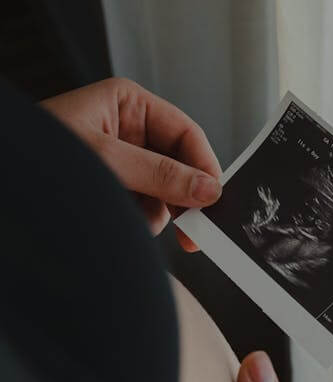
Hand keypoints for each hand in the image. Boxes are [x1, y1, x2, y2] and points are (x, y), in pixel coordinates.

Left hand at [40, 77, 221, 250]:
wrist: (4, 195)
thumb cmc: (38, 156)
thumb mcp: (105, 160)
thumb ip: (160, 174)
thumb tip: (207, 188)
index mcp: (128, 106)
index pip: (185, 133)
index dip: (204, 164)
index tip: (214, 196)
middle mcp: (129, 133)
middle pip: (180, 165)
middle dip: (182, 196)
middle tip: (193, 228)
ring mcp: (123, 164)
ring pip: (165, 192)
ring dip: (156, 212)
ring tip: (131, 219)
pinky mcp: (115, 192)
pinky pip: (146, 209)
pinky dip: (140, 221)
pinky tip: (121, 222)